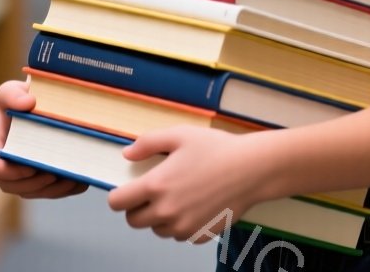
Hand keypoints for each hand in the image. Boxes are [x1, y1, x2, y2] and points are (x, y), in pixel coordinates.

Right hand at [0, 79, 89, 199]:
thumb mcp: (11, 90)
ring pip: (33, 192)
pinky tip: (80, 181)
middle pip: (13, 186)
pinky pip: (48, 193)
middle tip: (55, 174)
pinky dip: (64, 190)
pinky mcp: (36, 181)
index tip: (31, 167)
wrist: (36, 105)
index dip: (11, 172)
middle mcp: (1, 166)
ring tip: (72, 177)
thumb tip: (28, 102)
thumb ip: (13, 94)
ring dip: (52, 190)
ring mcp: (18, 176)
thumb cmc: (20, 97)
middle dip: (35, 184)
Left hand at [106, 126, 271, 242]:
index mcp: (156, 186)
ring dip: (160, 218)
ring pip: (157, 230)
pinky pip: (180, 235)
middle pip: (134, 221)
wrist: (252, 169)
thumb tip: (127, 154)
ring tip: (179, 197)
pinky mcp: (200, 235)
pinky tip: (196, 205)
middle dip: (137, 208)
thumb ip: (148, 143)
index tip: (128, 190)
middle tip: (154, 193)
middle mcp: (166, 211)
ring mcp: (184, 227)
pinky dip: (182, 224)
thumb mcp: (180, 135)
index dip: (119, 196)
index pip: (117, 203)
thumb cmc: (217, 149)